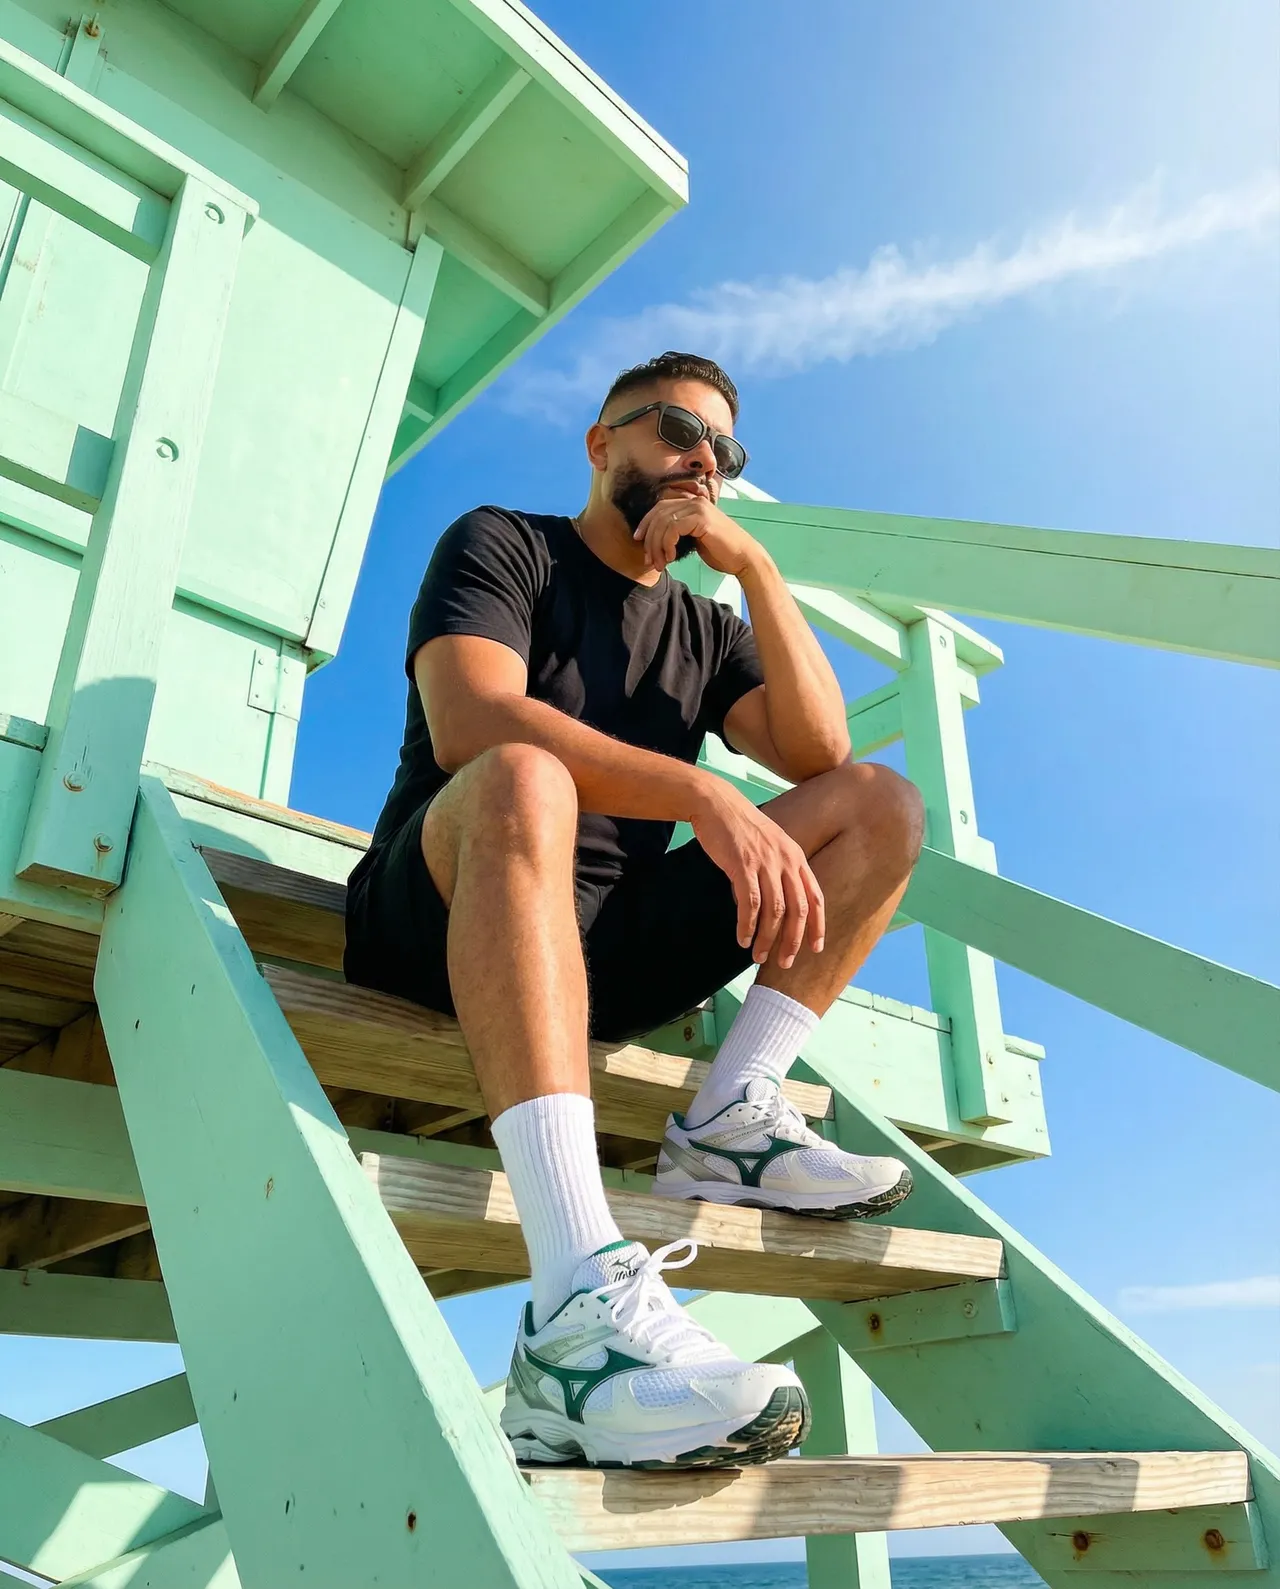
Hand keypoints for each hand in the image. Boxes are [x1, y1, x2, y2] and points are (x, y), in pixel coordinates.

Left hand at [632, 494, 758, 576]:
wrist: (743, 558)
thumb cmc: (720, 552)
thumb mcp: (694, 538)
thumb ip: (678, 532)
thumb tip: (654, 538)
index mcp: (692, 503)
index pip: (660, 507)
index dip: (646, 523)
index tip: (638, 540)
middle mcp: (694, 501)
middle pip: (658, 514)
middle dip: (649, 538)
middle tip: (648, 559)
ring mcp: (698, 508)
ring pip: (663, 522)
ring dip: (656, 545)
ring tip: (659, 563)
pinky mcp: (701, 518)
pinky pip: (673, 528)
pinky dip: (666, 544)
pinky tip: (670, 557)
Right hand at [690, 777, 825, 968]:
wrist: (717, 803)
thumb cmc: (741, 827)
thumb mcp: (771, 845)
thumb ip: (779, 871)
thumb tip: (775, 906)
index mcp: (796, 857)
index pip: (815, 897)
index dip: (817, 926)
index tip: (815, 949)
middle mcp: (786, 861)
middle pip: (797, 910)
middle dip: (793, 941)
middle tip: (784, 963)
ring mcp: (765, 863)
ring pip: (774, 912)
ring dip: (767, 938)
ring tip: (758, 956)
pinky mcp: (743, 865)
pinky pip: (750, 904)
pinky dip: (747, 925)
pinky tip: (742, 938)